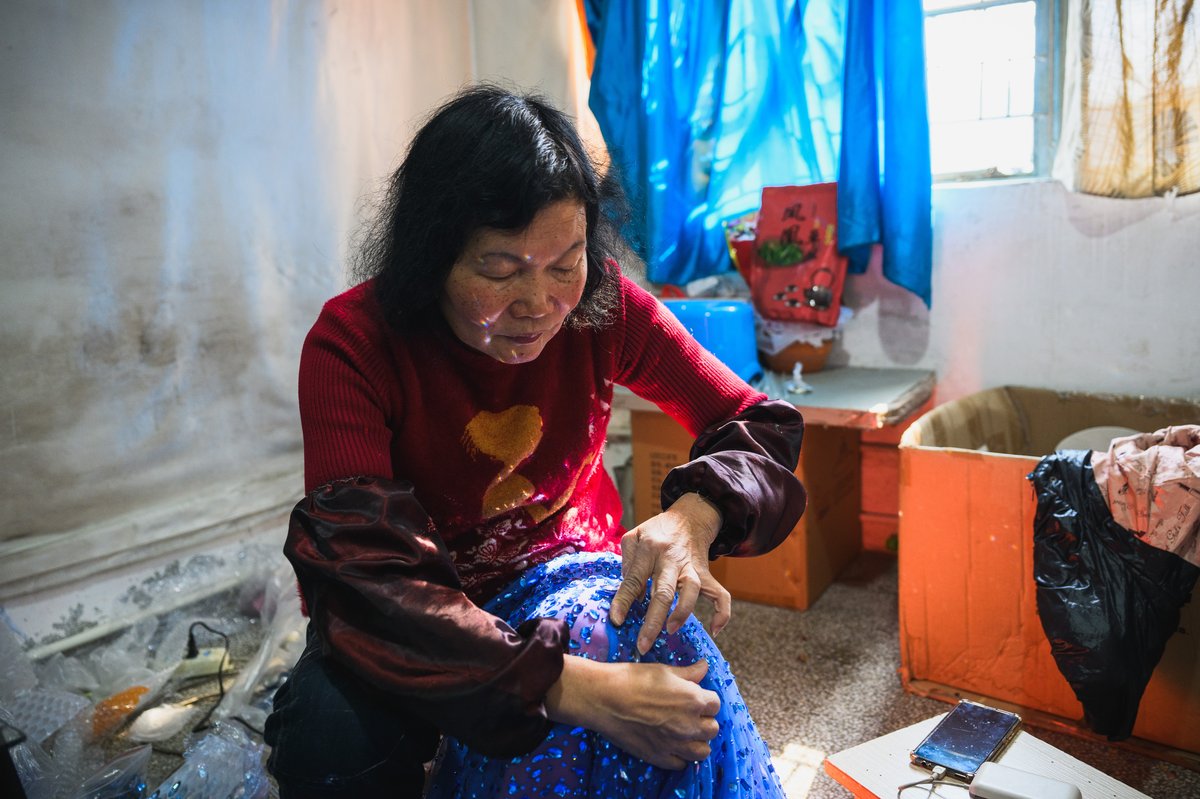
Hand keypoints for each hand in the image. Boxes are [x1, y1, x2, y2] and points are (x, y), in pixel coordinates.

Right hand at [545, 656, 719, 769]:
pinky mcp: (659, 757)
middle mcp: (689, 725)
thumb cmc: (633, 679)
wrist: (604, 699)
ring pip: (702, 751)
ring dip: (697, 742)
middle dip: (704, 721)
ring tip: (684, 733)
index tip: (695, 697)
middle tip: (690, 714)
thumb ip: (688, 673)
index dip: (706, 699)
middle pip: (713, 729)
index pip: (716, 704)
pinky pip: (680, 764)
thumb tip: (704, 667)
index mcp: (693, 700)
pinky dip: (679, 756)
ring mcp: (675, 744)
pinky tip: (670, 744)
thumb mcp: (663, 671)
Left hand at [610, 493, 731, 653]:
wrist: (691, 516)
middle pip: (663, 591)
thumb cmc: (657, 530)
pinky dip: (723, 612)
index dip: (624, 601)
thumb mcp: (635, 536)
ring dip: (682, 612)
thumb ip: (628, 564)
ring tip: (671, 630)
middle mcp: (671, 559)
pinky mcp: (706, 573)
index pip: (634, 579)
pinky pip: (721, 594)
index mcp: (649, 549)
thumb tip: (632, 596)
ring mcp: (691, 566)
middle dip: (653, 621)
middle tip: (643, 644)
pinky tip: (716, 629)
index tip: (616, 621)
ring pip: (692, 591)